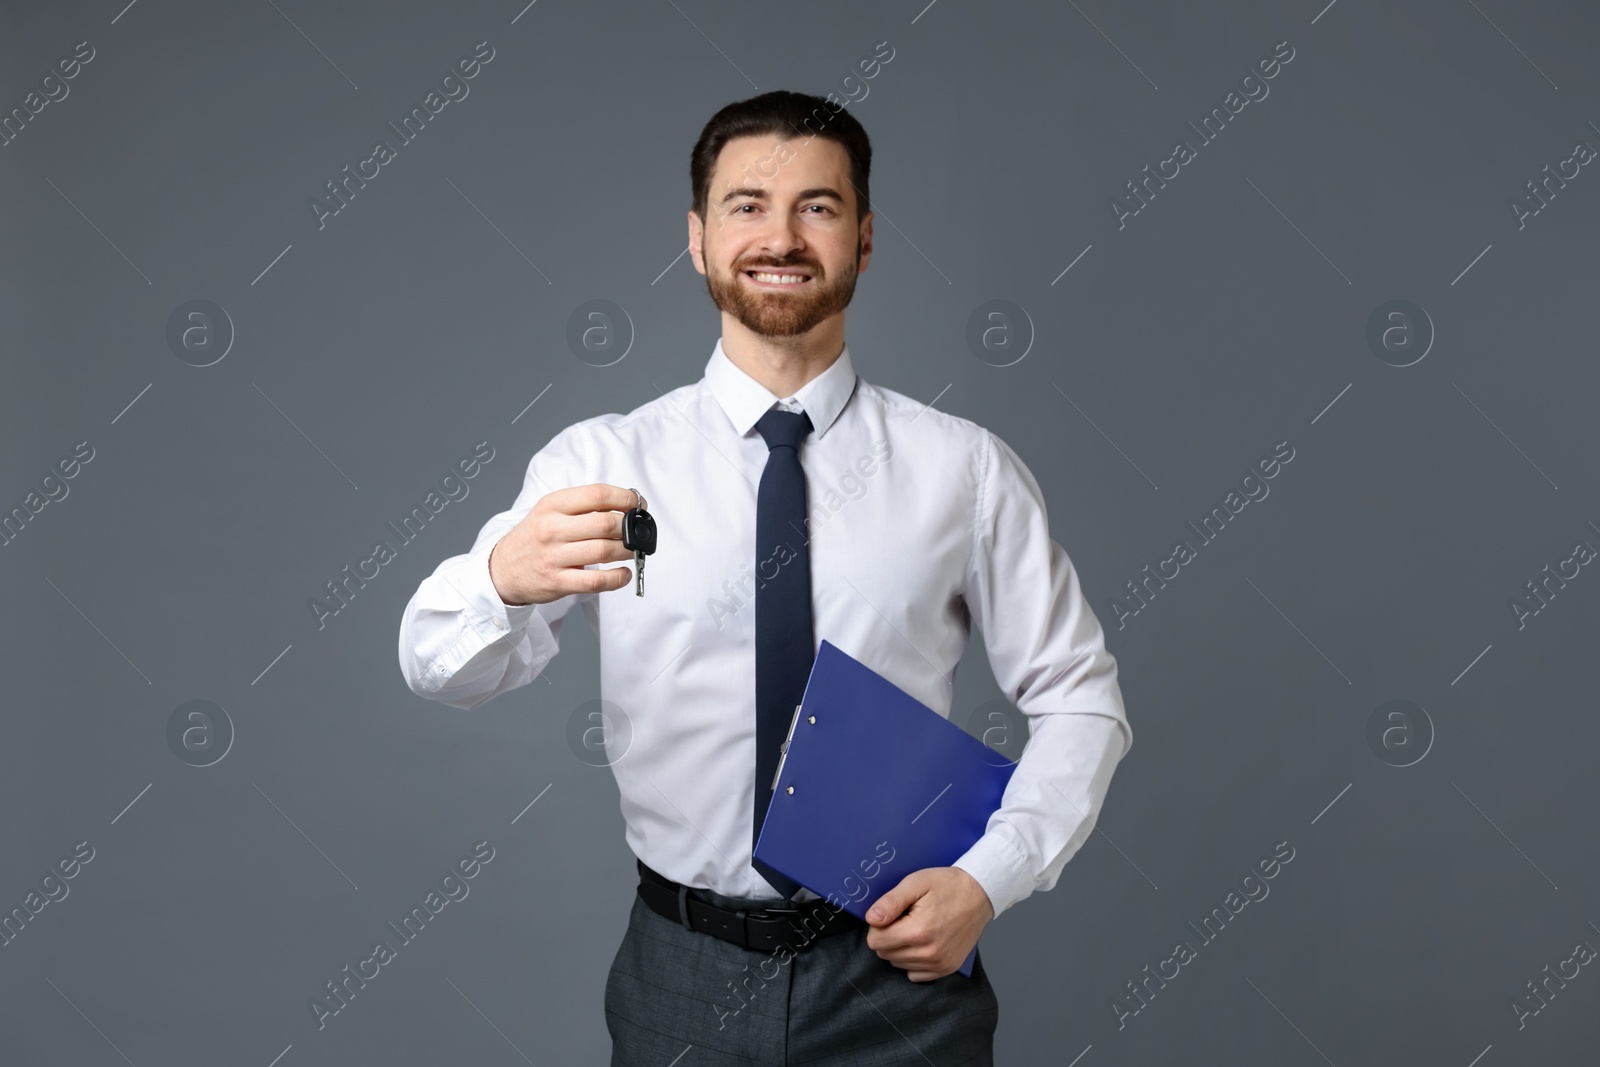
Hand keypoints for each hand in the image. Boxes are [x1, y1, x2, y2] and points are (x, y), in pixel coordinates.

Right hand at [488, 484, 639, 604]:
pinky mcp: (558, 582)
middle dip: (629, 527)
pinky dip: (617, 578)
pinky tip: (623, 573)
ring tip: (633, 551)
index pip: (597, 494)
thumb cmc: (534, 538)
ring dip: (628, 551)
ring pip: (604, 551)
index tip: (637, 504)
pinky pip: (596, 581)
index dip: (625, 498)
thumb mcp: (549, 512)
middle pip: (605, 523)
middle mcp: (552, 529)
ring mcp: (554, 557)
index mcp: (552, 505)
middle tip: (637, 531)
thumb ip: (582, 506)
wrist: (502, 570)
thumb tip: (626, 505)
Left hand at [863, 867, 994, 981]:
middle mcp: (929, 953)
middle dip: (889, 936)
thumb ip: (891, 902)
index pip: (875, 941)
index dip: (878, 925)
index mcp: (918, 931)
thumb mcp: (916, 883)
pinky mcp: (946, 968)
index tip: (892, 914)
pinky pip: (914, 974)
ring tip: (918, 927)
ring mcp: (939, 964)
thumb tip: (871, 919)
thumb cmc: (947, 885)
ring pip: (898, 964)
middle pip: (885, 954)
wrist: (980, 893)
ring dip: (901, 948)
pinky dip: (913, 961)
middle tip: (906, 918)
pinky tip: (924, 942)